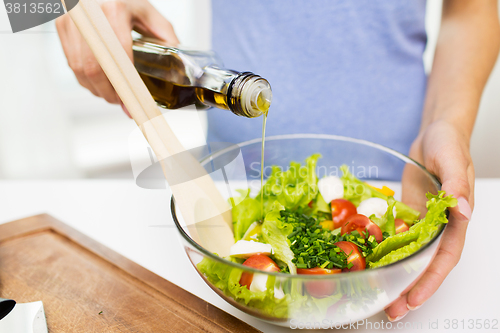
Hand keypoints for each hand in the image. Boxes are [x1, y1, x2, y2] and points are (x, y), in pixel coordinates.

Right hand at [56, 0, 178, 114]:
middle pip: (94, 68)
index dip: (124, 84)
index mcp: (115, 9)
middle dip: (109, 92)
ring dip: (96, 88)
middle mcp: (90, 14)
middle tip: (121, 102)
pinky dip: (86, 78)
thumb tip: (174, 67)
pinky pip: (71, 62)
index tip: (132, 99)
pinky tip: (99, 82)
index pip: (118, 57)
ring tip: (112, 94)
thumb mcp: (149, 12)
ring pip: (79, 69)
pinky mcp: (62, 25)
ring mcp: (72, 20)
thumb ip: (165, 36)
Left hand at [385, 120, 473, 320]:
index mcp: (456, 219)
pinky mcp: (408, 214)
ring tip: (380, 295)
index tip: (414, 299)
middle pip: (426, 264)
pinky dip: (387, 251)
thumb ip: (457, 184)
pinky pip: (397, 237)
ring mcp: (422, 222)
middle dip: (411, 288)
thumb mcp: (453, 160)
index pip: (445, 257)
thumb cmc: (449, 144)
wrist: (434, 134)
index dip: (431, 280)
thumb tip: (463, 210)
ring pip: (411, 255)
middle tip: (392, 310)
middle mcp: (439, 226)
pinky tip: (371, 262)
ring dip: (398, 275)